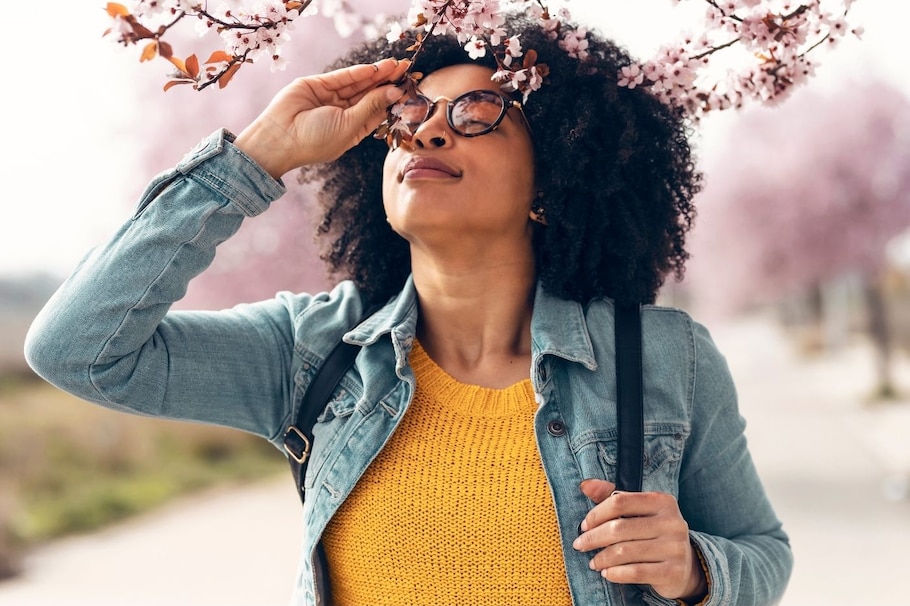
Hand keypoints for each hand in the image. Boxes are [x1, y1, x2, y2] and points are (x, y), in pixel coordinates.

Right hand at [234, 58, 409, 178]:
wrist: (280, 138)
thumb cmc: (315, 141)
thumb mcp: (349, 125)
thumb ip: (370, 106)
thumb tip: (394, 91)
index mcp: (353, 129)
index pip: (377, 111)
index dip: (392, 99)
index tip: (407, 87)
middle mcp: (343, 113)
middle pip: (370, 94)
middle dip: (387, 82)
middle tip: (405, 68)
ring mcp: (330, 99)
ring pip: (358, 84)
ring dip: (376, 74)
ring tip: (394, 64)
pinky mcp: (318, 85)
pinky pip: (342, 78)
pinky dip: (357, 72)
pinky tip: (373, 68)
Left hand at [572, 479, 707, 602]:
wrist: (686, 566)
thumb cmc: (654, 533)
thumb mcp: (638, 511)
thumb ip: (612, 495)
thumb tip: (585, 485)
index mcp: (662, 501)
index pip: (620, 501)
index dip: (596, 513)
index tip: (584, 525)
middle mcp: (672, 522)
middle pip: (619, 528)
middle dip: (593, 538)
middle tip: (580, 545)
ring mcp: (675, 548)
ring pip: (624, 552)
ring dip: (602, 558)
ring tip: (593, 562)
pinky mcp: (673, 572)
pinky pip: (635, 572)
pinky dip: (615, 573)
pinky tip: (607, 573)